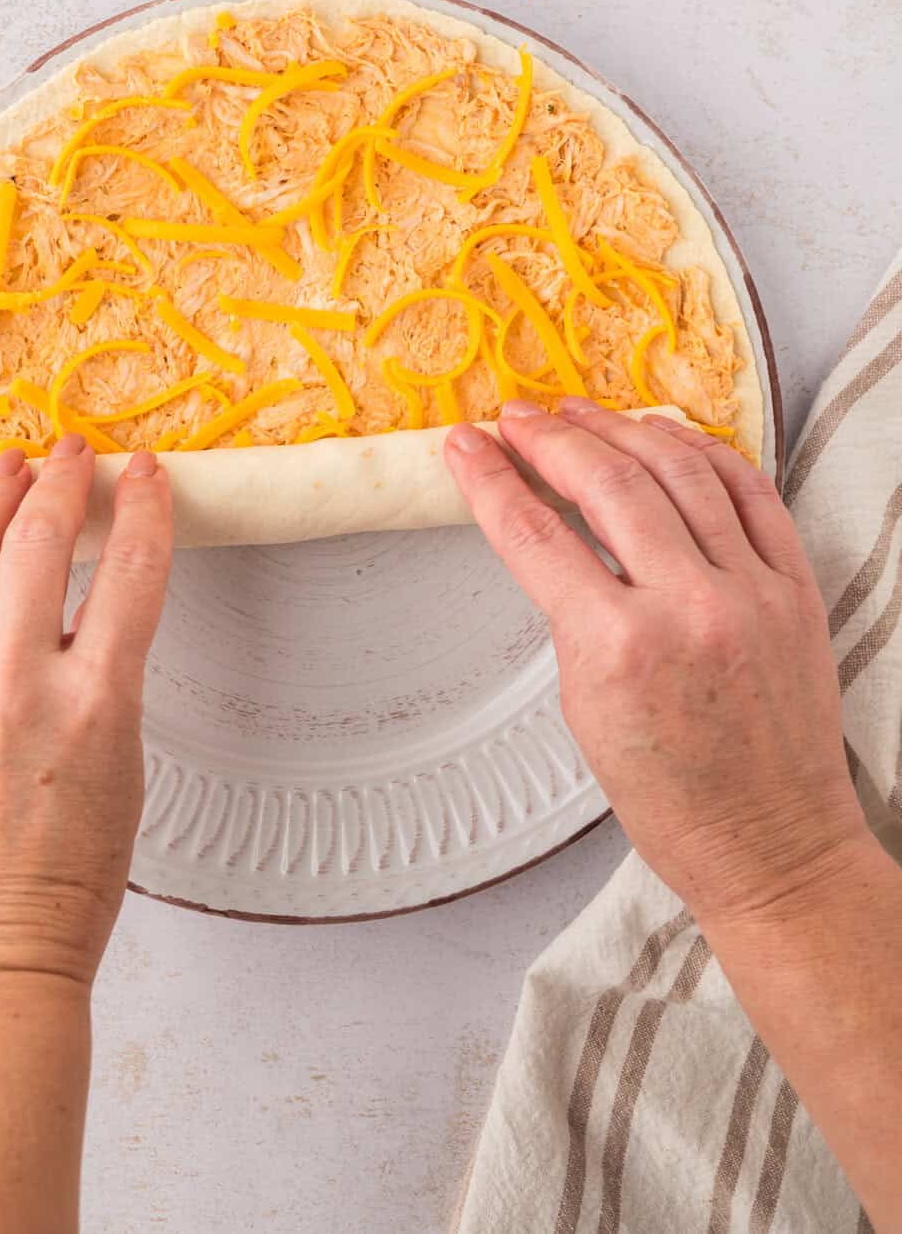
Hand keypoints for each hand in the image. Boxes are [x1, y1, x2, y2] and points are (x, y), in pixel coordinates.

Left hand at [0, 435, 172, 984]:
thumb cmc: (70, 873)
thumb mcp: (127, 761)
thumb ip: (109, 672)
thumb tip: (88, 601)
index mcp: (97, 703)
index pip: (132, 570)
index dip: (146, 506)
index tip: (147, 473)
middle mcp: (19, 686)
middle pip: (40, 542)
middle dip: (62, 482)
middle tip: (74, 455)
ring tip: (10, 466)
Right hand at [445, 401, 868, 932]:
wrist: (772, 847)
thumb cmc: (675, 800)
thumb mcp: (584, 708)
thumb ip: (572, 614)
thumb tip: (554, 537)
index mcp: (620, 648)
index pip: (535, 534)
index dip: (490, 480)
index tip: (465, 447)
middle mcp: (689, 608)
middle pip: (607, 483)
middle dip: (551, 438)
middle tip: (518, 418)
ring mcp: (751, 592)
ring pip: (680, 470)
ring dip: (621, 429)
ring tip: (581, 412)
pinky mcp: (796, 589)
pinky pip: (751, 491)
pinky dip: (703, 452)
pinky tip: (667, 435)